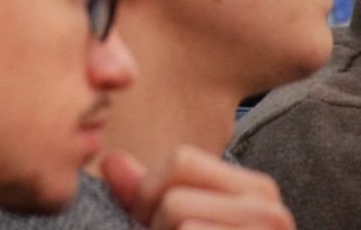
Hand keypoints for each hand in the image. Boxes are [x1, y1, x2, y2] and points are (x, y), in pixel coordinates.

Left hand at [102, 147, 291, 228]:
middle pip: (175, 198)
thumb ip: (146, 193)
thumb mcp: (179, 220)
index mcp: (257, 191)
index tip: (150, 220)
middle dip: (155, 226)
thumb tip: (111, 162)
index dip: (150, 190)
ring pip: (179, 221)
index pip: (182, 160)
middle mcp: (271, 213)